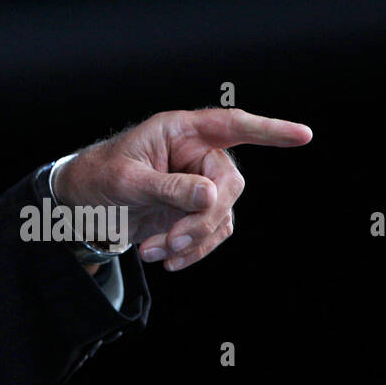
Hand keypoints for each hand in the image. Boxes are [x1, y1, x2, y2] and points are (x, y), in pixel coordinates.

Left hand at [53, 108, 312, 270]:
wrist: (82, 201)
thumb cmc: (99, 175)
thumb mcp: (126, 181)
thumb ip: (168, 187)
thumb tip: (211, 195)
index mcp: (179, 130)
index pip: (231, 125)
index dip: (269, 130)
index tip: (303, 135)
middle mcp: (196, 152)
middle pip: (228, 185)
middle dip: (203, 219)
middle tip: (171, 242)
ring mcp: (200, 182)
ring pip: (221, 214)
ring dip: (193, 240)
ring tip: (154, 252)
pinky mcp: (197, 209)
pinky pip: (212, 232)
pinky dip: (193, 250)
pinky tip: (166, 259)